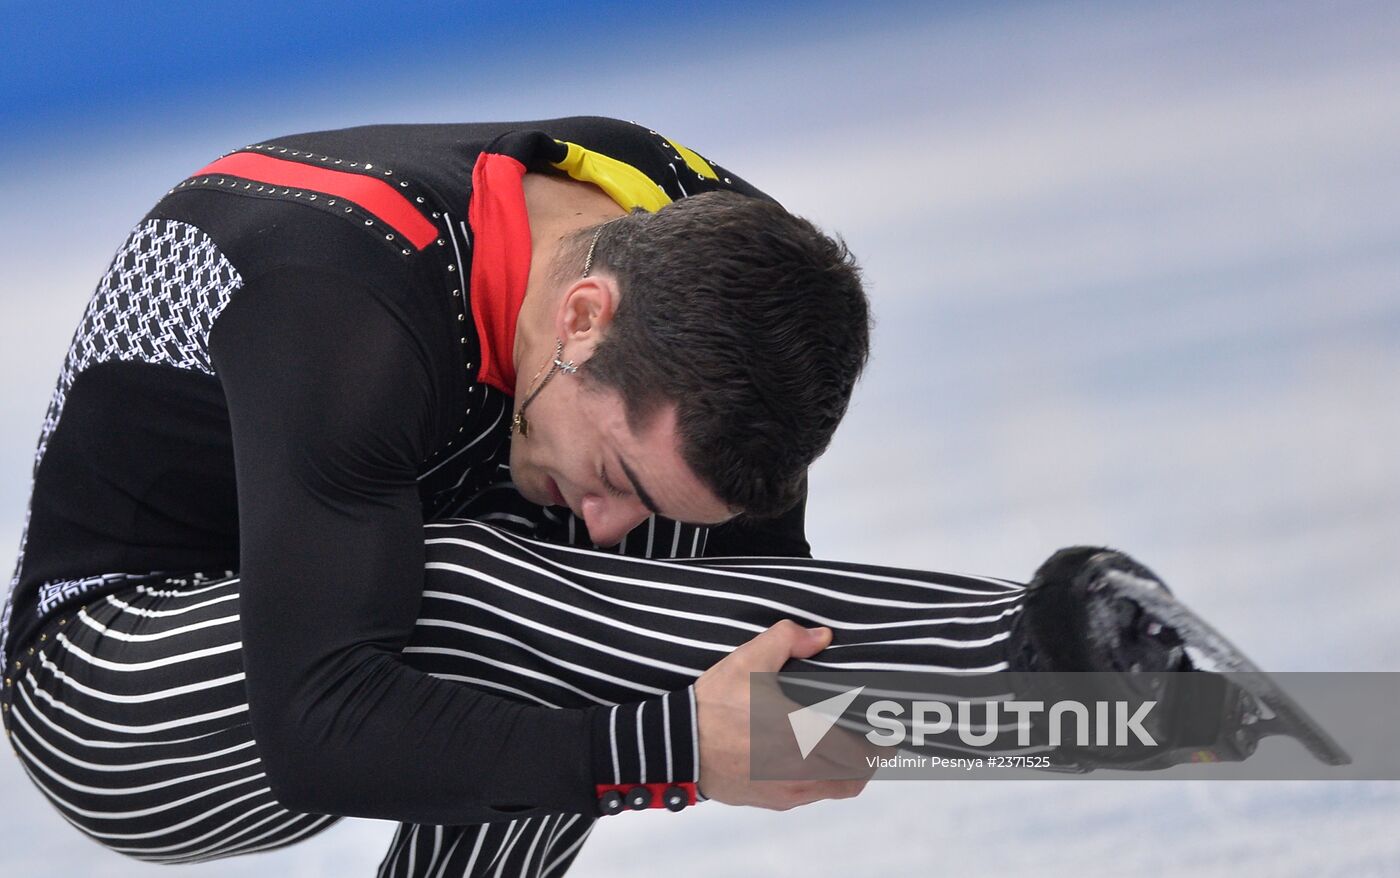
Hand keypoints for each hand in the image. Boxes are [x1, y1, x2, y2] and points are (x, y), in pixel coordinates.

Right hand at [693, 620, 880, 809]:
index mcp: (803, 733)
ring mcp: (787, 789)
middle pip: (857, 773)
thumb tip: (820, 635)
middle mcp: (801, 768)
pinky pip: (811, 796)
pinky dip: (821, 782)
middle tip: (873, 738)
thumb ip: (786, 641)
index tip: (890, 732)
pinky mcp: (772, 801)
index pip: (862, 750)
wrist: (675, 746)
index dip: (883, 744)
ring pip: (836, 788)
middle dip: (870, 756)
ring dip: (847, 771)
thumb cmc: (712, 705)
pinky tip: (810, 760)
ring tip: (845, 749)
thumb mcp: (747, 661)